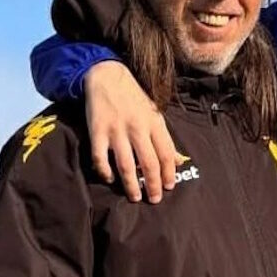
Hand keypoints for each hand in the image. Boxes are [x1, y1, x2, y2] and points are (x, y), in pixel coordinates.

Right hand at [83, 60, 177, 202]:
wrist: (107, 76)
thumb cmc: (134, 98)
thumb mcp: (154, 114)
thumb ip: (165, 139)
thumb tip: (179, 161)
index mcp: (154, 123)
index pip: (166, 153)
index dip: (169, 173)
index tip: (169, 187)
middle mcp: (137, 128)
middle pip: (149, 163)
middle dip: (153, 185)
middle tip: (154, 200)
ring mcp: (116, 130)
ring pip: (126, 165)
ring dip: (131, 185)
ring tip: (135, 197)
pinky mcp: (97, 131)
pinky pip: (100, 158)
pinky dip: (105, 171)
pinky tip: (109, 179)